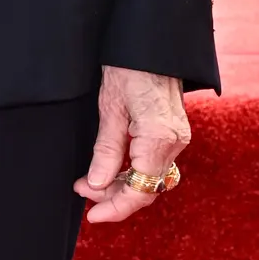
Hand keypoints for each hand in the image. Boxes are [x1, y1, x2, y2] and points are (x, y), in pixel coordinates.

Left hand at [76, 65, 189, 225]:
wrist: (151, 43)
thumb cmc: (128, 68)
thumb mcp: (110, 109)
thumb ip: (106, 151)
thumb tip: (97, 185)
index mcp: (160, 138)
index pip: (141, 190)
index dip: (116, 208)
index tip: (92, 216)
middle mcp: (175, 142)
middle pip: (147, 187)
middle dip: (113, 196)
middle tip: (81, 189)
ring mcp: (178, 137)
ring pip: (150, 178)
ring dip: (121, 184)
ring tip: (89, 180)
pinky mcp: (173, 132)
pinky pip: (154, 163)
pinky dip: (132, 171)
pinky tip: (110, 169)